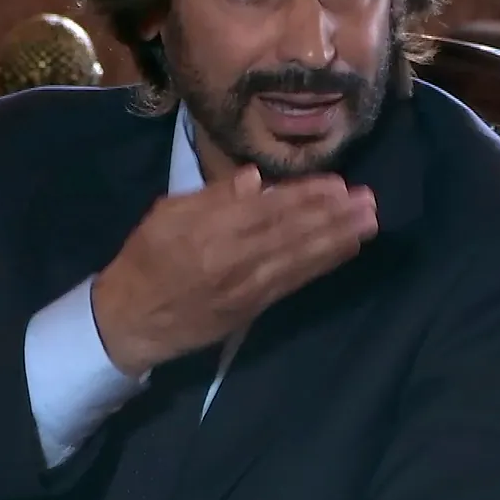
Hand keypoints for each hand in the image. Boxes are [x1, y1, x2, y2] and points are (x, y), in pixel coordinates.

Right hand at [91, 166, 377, 375]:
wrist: (130, 320)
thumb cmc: (146, 259)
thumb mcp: (166, 214)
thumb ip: (210, 197)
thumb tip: (253, 179)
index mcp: (207, 230)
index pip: (267, 209)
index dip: (305, 196)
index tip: (337, 183)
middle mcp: (232, 259)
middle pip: (291, 233)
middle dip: (333, 216)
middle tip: (368, 200)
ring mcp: (245, 288)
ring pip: (298, 258)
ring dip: (337, 239)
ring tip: (369, 222)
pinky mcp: (252, 309)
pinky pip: (293, 282)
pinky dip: (321, 265)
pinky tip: (344, 250)